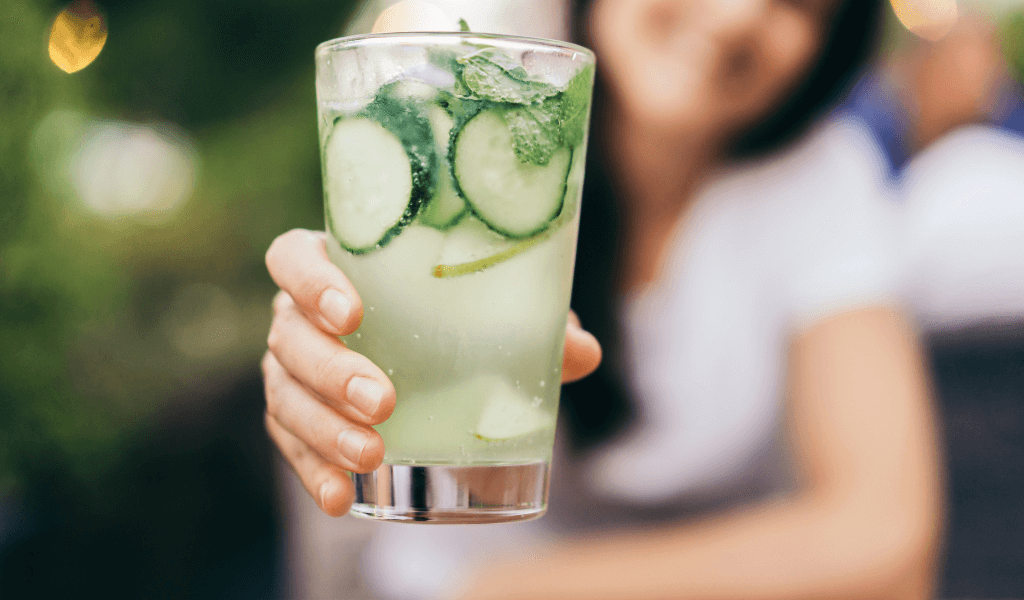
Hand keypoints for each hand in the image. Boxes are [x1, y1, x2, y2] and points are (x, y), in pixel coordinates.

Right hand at [262, 229, 601, 515]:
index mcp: (338, 268)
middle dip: (332, 371)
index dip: (310, 281)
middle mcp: (301, 316)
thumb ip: (534, 327)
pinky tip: (340, 499)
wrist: (433, 361)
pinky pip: (291, 446)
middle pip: (290, 336)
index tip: (353, 312)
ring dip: (323, 429)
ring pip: (285, 395)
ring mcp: (292, 370)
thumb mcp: (493, 317)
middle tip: (384, 402)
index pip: (293, 258)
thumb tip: (581, 351)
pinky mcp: (296, 420)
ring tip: (370, 457)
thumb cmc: (454, 320)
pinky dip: (313, 473)